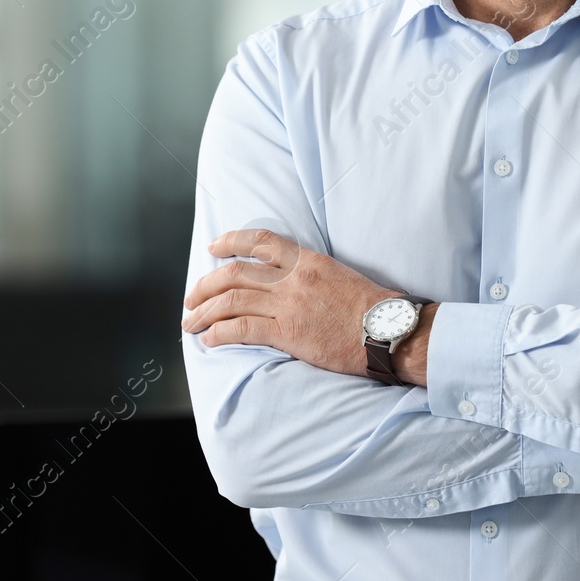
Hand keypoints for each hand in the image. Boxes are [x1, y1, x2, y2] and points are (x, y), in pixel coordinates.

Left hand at [183, 228, 397, 378]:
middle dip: (205, 285)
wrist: (388, 331)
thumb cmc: (372, 309)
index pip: (261, 240)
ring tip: (191, 323)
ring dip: (204, 312)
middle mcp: (294, 278)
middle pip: (235, 273)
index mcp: (308, 260)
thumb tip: (289, 281)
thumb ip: (311, 274)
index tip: (214, 248)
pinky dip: (220, 334)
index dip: (231, 242)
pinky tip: (210, 340)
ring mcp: (289, 305)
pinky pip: (242, 329)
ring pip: (231, 301)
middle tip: (192, 297)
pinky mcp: (288, 332)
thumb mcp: (340, 276)